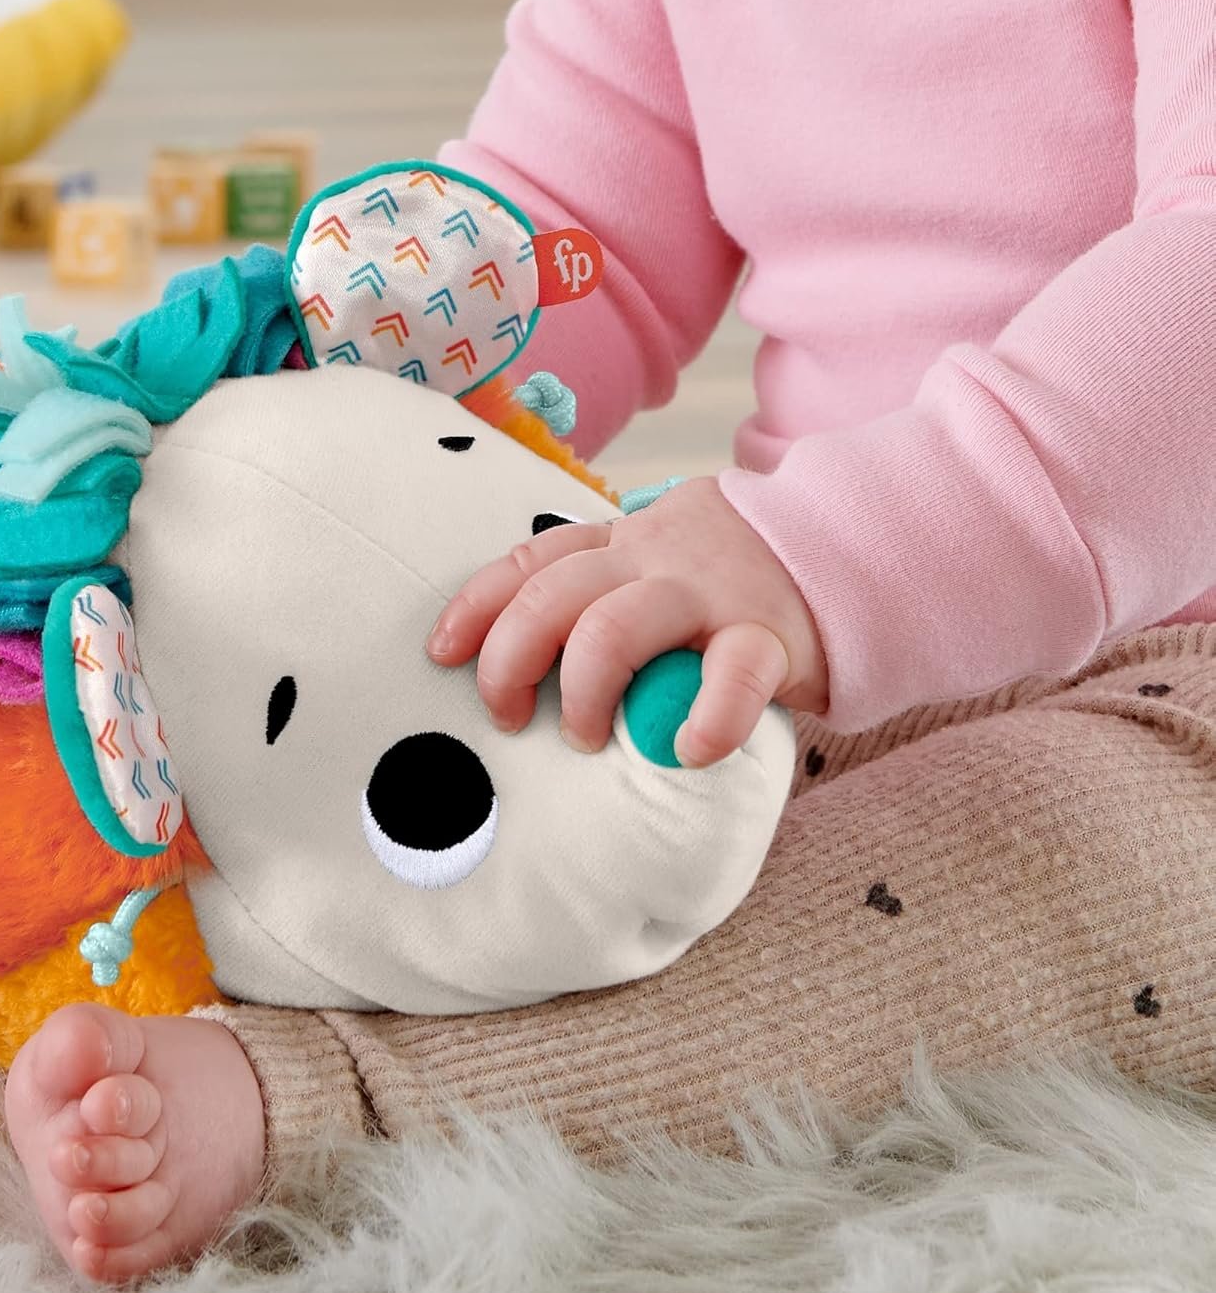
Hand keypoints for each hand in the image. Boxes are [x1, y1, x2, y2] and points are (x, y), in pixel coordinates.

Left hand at [426, 476, 828, 764]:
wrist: (852, 544)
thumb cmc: (737, 577)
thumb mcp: (661, 560)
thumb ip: (607, 592)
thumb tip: (527, 663)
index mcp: (624, 541)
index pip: (531, 559)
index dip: (476, 604)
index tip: (441, 651)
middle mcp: (654, 558)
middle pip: (552, 595)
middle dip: (509, 659)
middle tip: (507, 716)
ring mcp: (709, 593)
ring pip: (613, 628)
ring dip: (581, 692)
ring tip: (585, 738)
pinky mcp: (768, 634)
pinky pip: (730, 675)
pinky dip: (704, 719)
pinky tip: (687, 751)